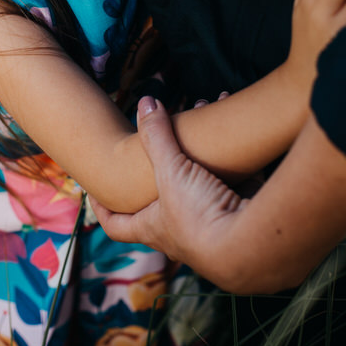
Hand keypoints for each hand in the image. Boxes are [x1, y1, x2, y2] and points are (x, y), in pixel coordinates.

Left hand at [89, 96, 246, 264]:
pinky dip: (232, 153)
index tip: (93, 191)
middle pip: (160, 199)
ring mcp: (211, 222)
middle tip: (157, 142)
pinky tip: (232, 127)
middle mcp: (179, 230)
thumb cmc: (200, 216)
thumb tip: (145, 101)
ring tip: (200, 114)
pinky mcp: (239, 211)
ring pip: (199, 183)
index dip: (102, 209)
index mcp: (152, 227)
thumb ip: (157, 137)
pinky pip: (232, 176)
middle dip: (161, 168)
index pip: (116, 225)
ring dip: (200, 152)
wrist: (253, 244)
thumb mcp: (170, 171)